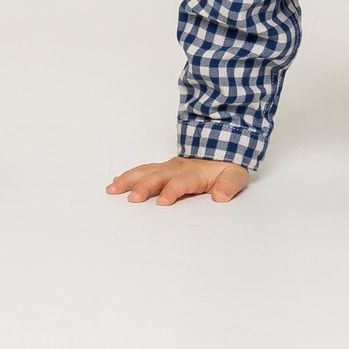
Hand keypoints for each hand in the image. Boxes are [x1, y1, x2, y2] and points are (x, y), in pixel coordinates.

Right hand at [106, 157, 249, 204]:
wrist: (221, 146)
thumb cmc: (226, 166)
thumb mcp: (235, 175)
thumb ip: (228, 185)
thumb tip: (220, 196)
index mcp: (194, 173)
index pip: (180, 182)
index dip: (171, 191)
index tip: (163, 202)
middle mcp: (177, 168)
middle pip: (157, 176)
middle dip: (143, 187)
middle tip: (132, 199)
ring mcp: (167, 167)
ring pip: (145, 172)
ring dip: (129, 180)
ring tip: (113, 189)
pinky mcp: (161, 169)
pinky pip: (142, 171)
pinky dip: (128, 176)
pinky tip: (116, 183)